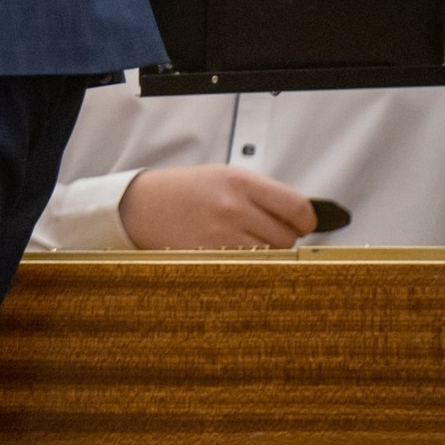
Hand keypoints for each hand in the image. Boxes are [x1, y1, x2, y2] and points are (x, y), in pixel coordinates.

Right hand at [118, 166, 317, 249]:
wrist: (138, 205)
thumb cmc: (183, 190)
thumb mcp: (222, 176)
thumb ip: (261, 194)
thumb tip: (302, 218)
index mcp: (240, 181)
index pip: (298, 208)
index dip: (306, 221)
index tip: (301, 225)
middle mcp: (233, 207)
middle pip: (286, 238)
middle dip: (281, 238)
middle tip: (261, 233)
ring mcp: (221, 235)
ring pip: (270, 256)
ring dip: (264, 253)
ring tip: (241, 241)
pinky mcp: (210, 257)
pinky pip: (248, 267)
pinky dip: (246, 264)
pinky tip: (230, 252)